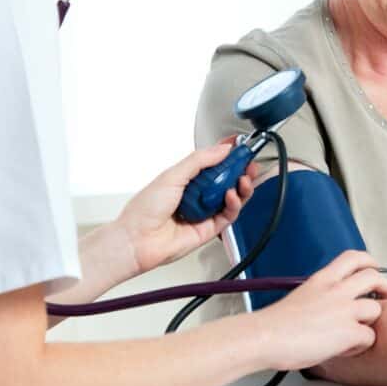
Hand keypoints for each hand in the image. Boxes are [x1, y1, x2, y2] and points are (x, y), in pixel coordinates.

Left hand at [116, 140, 255, 274]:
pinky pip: (229, 215)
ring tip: (244, 178)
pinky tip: (232, 195)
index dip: (227, 153)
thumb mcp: (172, 175)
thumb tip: (221, 149)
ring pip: (232, 197)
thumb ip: (199, 160)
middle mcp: (197, 194)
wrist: (137, 240)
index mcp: (186, 179)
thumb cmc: (144, 211)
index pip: (212, 162)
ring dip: (242, 186)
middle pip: (227, 180)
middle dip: (240, 170)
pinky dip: (234, 204)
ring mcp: (204, 211)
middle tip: (249, 162)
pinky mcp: (210, 229)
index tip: (239, 145)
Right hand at [253, 250, 386, 370]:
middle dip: (385, 286)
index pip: (353, 258)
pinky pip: (369, 337)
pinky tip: (345, 349)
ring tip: (357, 332)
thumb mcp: (300, 297)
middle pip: (374, 277)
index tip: (374, 269)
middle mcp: (336, 291)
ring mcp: (344, 310)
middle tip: (385, 297)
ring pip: (376, 309)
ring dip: (370, 322)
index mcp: (322, 279)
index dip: (370, 262)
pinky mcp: (348, 332)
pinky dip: (360, 346)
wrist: (266, 337)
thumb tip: (330, 309)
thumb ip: (320, 297)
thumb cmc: (275, 325)